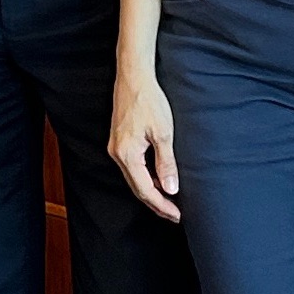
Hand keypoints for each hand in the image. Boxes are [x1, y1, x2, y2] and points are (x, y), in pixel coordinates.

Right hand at [108, 60, 180, 221]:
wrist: (134, 78)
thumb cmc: (149, 101)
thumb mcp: (163, 133)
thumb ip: (166, 163)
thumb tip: (170, 189)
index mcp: (126, 155)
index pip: (145, 190)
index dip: (162, 205)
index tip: (177, 215)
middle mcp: (117, 154)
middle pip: (137, 188)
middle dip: (156, 203)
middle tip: (175, 215)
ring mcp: (116, 148)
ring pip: (134, 178)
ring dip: (151, 190)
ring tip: (170, 200)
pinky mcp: (119, 141)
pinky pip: (132, 167)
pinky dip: (146, 176)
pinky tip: (159, 178)